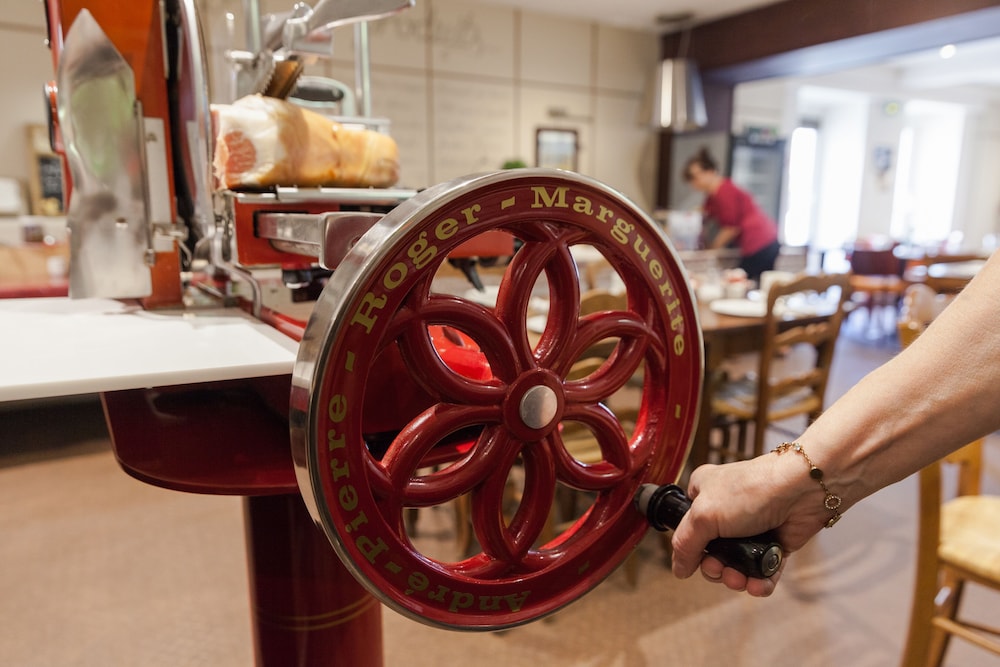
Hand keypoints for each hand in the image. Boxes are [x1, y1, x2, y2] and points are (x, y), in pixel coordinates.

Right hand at [670, 455, 830, 595]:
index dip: (690, 547)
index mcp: (704, 493)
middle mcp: (726, 511)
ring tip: (740, 579)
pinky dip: (759, 583)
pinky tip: (757, 586)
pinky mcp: (774, 544)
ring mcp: (750, 529)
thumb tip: (678, 570)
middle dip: (715, 568)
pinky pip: (762, 571)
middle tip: (719, 568)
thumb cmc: (751, 491)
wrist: (801, 490)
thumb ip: (685, 544)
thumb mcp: (704, 515)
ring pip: (736, 565)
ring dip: (736, 578)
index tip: (697, 556)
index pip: (688, 526)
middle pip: (711, 552)